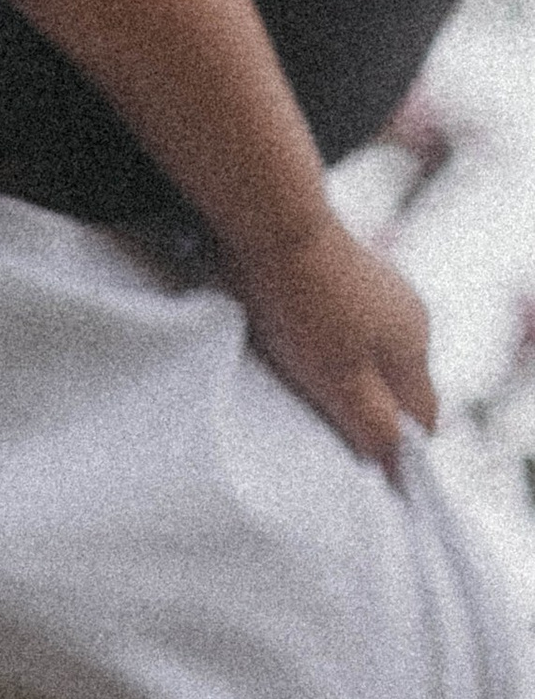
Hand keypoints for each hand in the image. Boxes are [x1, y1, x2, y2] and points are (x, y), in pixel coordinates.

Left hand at [227, 212, 435, 470]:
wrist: (274, 225)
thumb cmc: (304, 309)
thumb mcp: (339, 381)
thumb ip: (373, 423)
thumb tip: (396, 462)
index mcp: (415, 347)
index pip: (424, 418)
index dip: (401, 450)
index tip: (370, 473)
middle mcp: (410, 317)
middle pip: (401, 386)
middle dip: (376, 414)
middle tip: (334, 439)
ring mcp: (383, 291)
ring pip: (375, 355)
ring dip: (351, 379)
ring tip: (308, 394)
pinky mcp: (349, 274)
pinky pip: (350, 328)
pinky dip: (332, 348)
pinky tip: (297, 349)